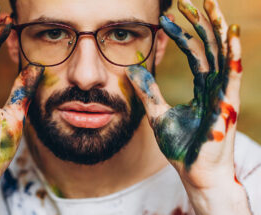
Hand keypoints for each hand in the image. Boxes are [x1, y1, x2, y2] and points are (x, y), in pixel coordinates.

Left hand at [127, 0, 241, 192]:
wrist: (195, 173)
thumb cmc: (182, 147)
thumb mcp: (158, 114)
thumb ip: (148, 92)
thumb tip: (131, 72)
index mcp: (202, 88)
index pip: (194, 53)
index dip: (182, 34)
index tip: (166, 19)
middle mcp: (215, 86)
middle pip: (210, 47)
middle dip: (201, 22)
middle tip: (190, 0)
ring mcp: (223, 94)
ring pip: (223, 55)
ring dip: (217, 30)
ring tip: (211, 5)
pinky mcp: (227, 106)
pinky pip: (232, 75)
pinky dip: (233, 54)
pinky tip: (230, 33)